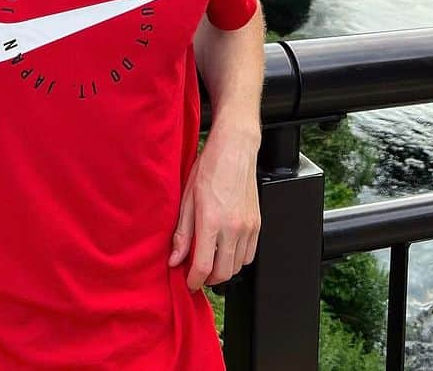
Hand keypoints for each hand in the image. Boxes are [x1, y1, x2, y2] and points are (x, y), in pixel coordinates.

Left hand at [168, 128, 260, 291]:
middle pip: (223, 273)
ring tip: (211, 259)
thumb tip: (175, 259)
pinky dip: (238, 259)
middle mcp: (233, 227)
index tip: (188, 282)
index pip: (204, 266)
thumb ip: (182, 233)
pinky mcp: (257, 223)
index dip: (194, 281)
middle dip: (208, 278)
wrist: (235, 150)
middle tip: (197, 272)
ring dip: (223, 269)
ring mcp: (248, 227)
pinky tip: (227, 248)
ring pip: (238, 266)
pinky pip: (250, 254)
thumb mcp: (187, 198)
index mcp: (212, 221)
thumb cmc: (210, 168)